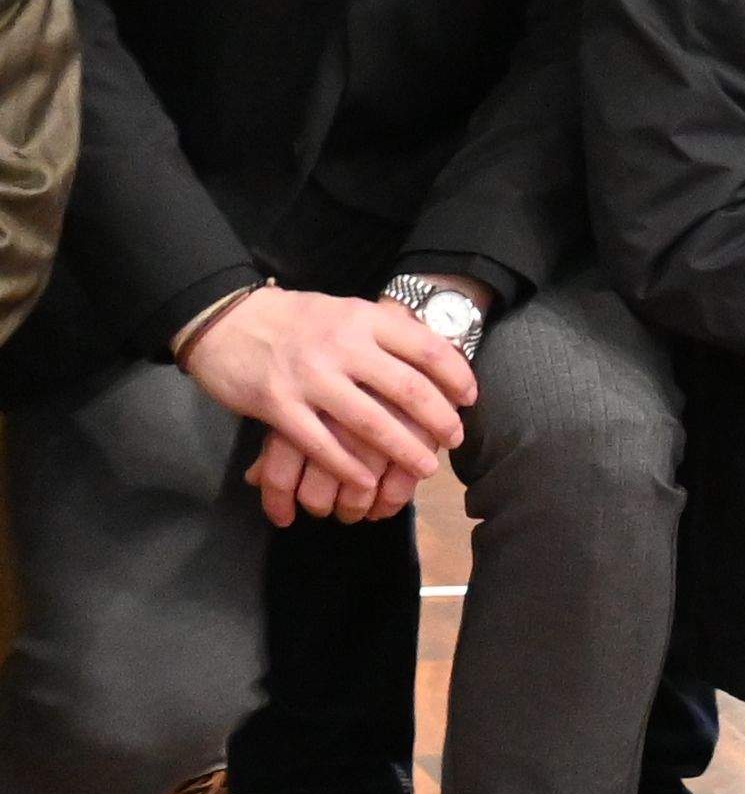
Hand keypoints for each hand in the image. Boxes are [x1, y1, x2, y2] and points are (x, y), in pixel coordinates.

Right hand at [180, 285, 473, 524]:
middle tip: (454, 439)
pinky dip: (348, 467)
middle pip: (408, 389)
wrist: (226, 320)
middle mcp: (342, 346)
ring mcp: (310, 377)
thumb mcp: (346, 312)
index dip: (456, 375)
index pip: (426, 348)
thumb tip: (435, 359)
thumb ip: (383, 332)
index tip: (470, 398)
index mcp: (364, 319)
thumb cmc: (295, 319)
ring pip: (370, 423)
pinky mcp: (278, 406)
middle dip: (439, 419)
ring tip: (425, 468)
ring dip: (403, 451)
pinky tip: (367, 482)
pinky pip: (322, 445)